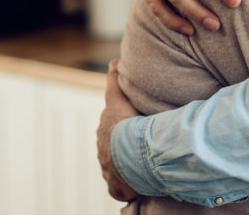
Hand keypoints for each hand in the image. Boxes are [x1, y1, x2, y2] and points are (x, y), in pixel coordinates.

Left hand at [97, 60, 139, 202]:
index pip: (111, 127)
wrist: (127, 152)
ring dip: (128, 166)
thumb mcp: (118, 98)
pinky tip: (140, 185)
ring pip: (119, 167)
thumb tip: (113, 61)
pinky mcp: (116, 187)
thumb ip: (114, 79)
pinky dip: (130, 185)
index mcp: (105, 131)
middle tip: (142, 145)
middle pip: (114, 147)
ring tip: (145, 166)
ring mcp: (109, 170)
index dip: (121, 126)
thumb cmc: (126, 124)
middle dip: (124, 147)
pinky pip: (123, 187)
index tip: (130, 126)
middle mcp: (104, 151)